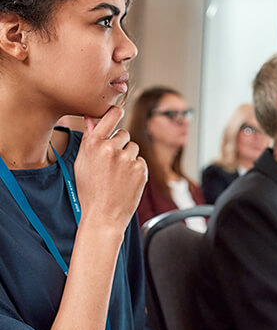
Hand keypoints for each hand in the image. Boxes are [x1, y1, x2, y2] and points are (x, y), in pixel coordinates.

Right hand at [74, 106, 146, 229]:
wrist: (103, 216)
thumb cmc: (89, 190)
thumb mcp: (82, 162)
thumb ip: (90, 138)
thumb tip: (92, 117)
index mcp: (94, 144)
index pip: (111, 115)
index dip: (116, 113)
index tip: (117, 112)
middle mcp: (111, 148)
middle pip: (124, 133)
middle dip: (119, 144)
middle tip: (111, 163)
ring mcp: (128, 159)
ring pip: (134, 147)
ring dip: (128, 157)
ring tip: (117, 174)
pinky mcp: (141, 169)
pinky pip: (141, 161)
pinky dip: (136, 169)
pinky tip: (126, 181)